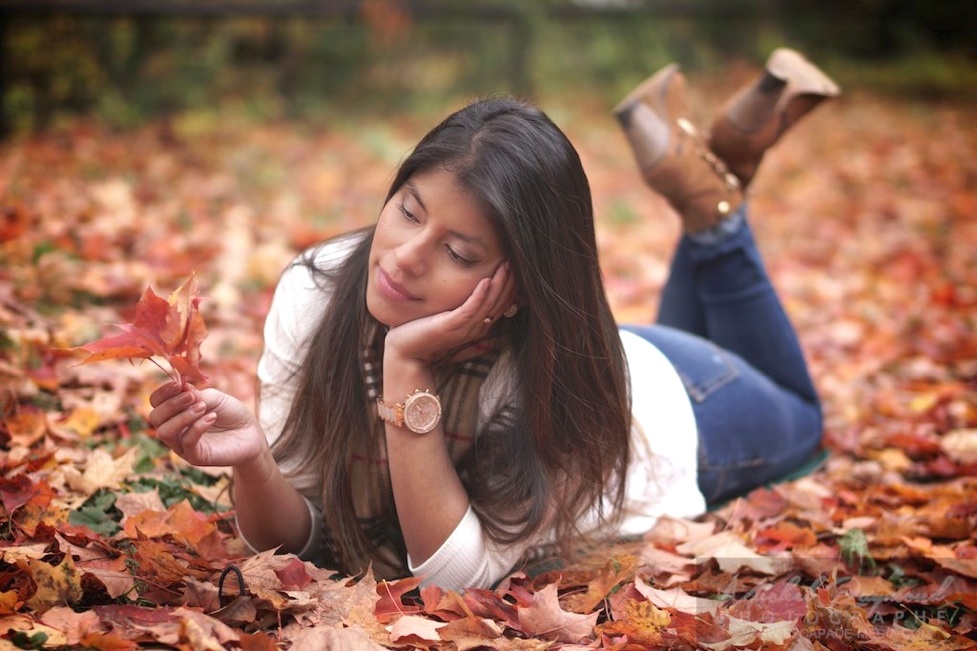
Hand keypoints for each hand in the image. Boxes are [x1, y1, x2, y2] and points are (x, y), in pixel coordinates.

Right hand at [148, 381, 267, 467]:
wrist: (251, 433)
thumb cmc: (231, 414)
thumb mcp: (215, 398)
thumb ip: (196, 394)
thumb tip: (179, 385)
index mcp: (175, 412)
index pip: (156, 402)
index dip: (163, 392)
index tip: (178, 384)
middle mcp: (174, 429)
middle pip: (155, 417)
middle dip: (171, 404)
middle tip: (192, 397)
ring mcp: (182, 445)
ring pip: (165, 432)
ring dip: (182, 416)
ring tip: (203, 407)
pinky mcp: (195, 457)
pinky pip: (187, 442)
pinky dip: (197, 427)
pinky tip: (211, 418)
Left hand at [384, 262, 516, 363]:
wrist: (405, 353)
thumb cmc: (421, 332)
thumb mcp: (445, 317)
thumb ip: (458, 306)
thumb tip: (467, 288)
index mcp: (476, 326)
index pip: (500, 305)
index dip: (510, 287)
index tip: (514, 268)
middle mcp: (475, 328)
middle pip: (499, 303)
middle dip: (509, 282)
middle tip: (515, 261)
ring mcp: (464, 328)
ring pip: (489, 304)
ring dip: (499, 284)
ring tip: (506, 266)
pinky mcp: (451, 326)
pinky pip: (470, 309)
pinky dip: (479, 295)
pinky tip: (485, 280)